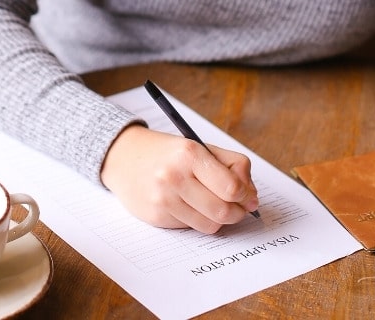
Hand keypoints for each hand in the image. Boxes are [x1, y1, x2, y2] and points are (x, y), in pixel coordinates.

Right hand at [99, 124, 258, 233]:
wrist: (123, 158)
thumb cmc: (168, 153)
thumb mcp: (200, 147)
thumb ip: (232, 166)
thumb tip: (251, 197)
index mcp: (190, 153)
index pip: (231, 187)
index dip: (247, 196)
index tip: (250, 197)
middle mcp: (174, 176)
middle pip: (223, 211)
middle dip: (239, 213)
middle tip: (241, 208)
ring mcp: (163, 199)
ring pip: (210, 225)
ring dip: (220, 219)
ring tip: (216, 206)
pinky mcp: (156, 216)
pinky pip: (191, 227)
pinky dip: (198, 219)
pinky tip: (190, 205)